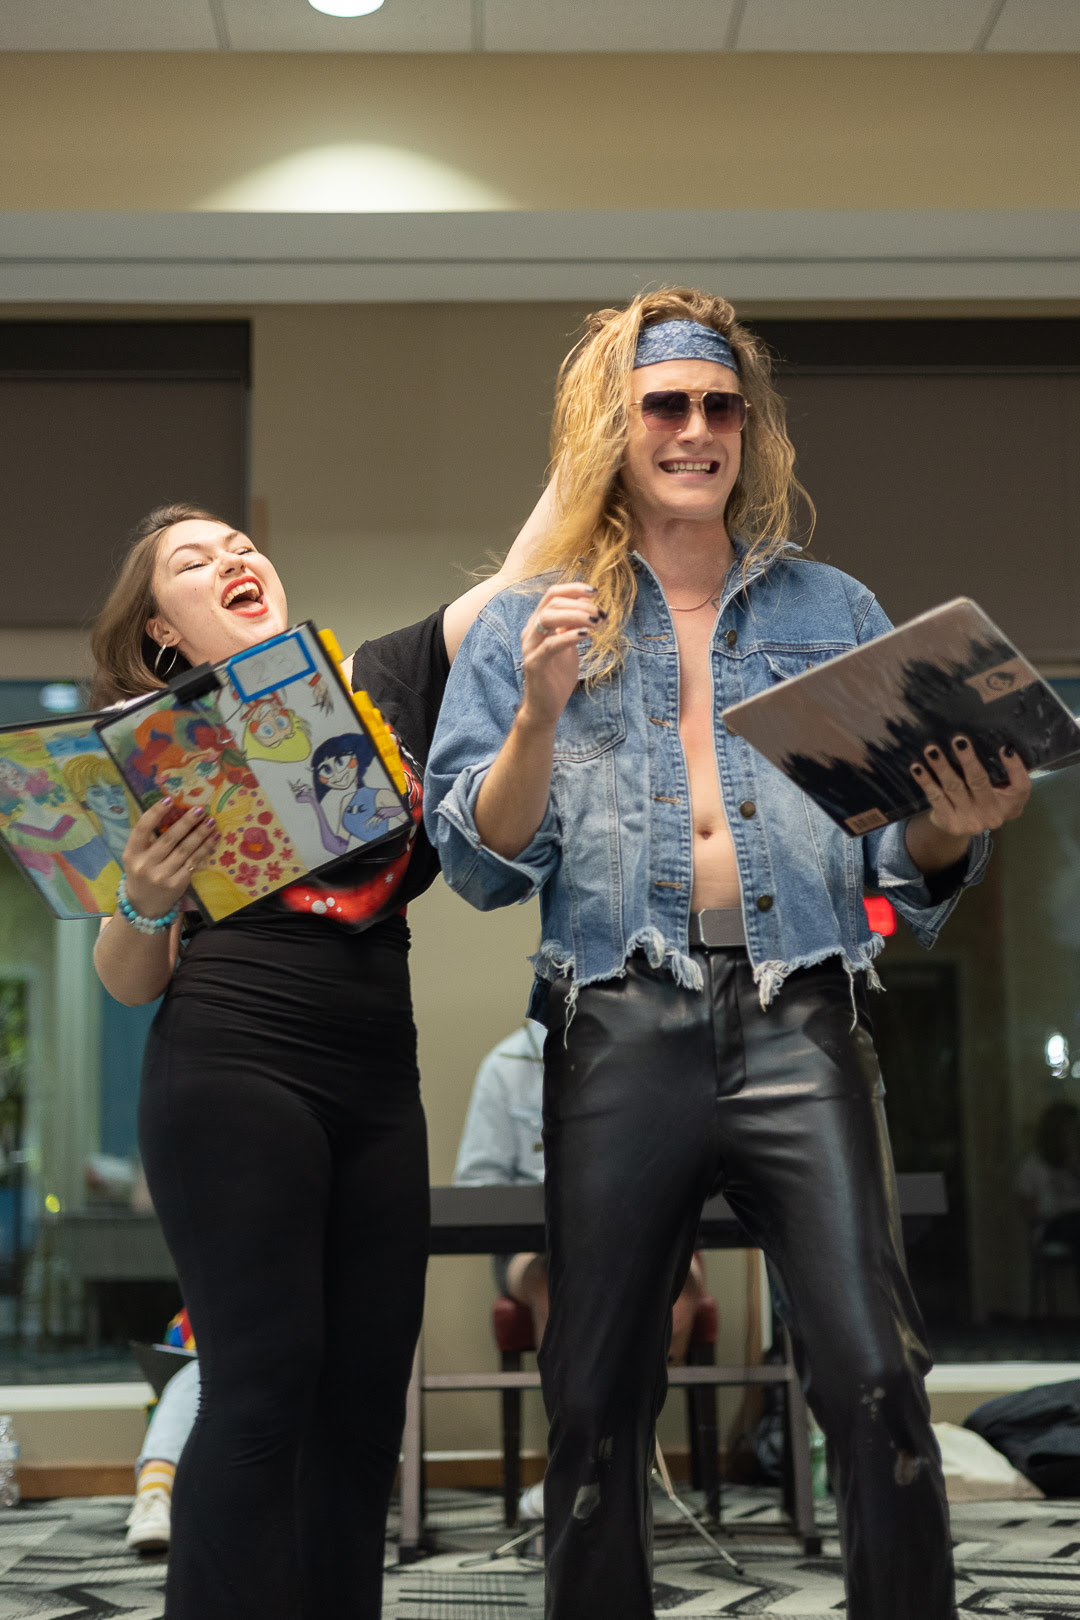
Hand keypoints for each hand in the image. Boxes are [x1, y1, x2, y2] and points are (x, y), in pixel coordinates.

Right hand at [120, 799, 219, 919]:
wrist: (144, 906)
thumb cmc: (141, 874)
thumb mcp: (136, 857)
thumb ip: (148, 839)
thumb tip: (172, 813)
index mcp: (132, 854)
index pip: (141, 829)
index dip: (155, 813)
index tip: (169, 799)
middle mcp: (145, 865)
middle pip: (169, 839)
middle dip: (186, 822)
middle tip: (200, 809)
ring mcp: (161, 876)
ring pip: (185, 850)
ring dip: (200, 834)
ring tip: (211, 822)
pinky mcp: (177, 884)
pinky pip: (193, 862)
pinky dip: (205, 849)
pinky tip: (213, 839)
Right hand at [519, 582, 601, 729]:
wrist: (546, 706)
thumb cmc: (558, 675)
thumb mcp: (570, 644)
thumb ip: (574, 625)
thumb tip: (588, 604)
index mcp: (538, 623)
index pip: (552, 595)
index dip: (573, 589)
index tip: (595, 592)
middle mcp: (531, 631)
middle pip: (551, 602)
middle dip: (579, 604)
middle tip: (600, 614)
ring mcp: (530, 646)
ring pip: (548, 618)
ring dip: (575, 616)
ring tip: (596, 622)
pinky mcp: (534, 663)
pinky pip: (550, 644)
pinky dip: (569, 636)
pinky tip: (586, 635)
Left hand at [910, 736, 1031, 837]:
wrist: (960, 825)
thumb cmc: (983, 798)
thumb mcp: (1001, 788)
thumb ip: (1003, 770)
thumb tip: (1001, 742)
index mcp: (1012, 804)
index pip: (1021, 786)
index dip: (1015, 767)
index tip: (1005, 747)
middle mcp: (994, 815)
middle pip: (980, 783)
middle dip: (968, 760)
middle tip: (958, 740)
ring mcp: (971, 821)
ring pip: (954, 788)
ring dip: (942, 767)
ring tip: (931, 750)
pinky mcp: (950, 823)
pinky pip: (935, 798)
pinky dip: (925, 781)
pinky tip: (917, 767)